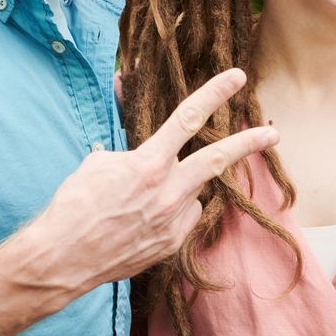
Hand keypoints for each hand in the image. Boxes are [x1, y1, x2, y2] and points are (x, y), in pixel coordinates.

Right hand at [16, 68, 277, 308]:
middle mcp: (168, 192)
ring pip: (193, 192)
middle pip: (218, 159)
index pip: (188, 118)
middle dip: (249, 143)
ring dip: (179, 189)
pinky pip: (183, 218)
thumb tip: (145, 150)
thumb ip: (130, 152)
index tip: (237, 77)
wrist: (62, 259)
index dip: (215, 93)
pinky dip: (170, 213)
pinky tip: (141, 221)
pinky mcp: (172, 244)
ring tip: (139, 201)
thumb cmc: (74, 206)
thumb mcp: (98, 163)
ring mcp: (173, 221)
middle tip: (273, 134)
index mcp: (148, 164)